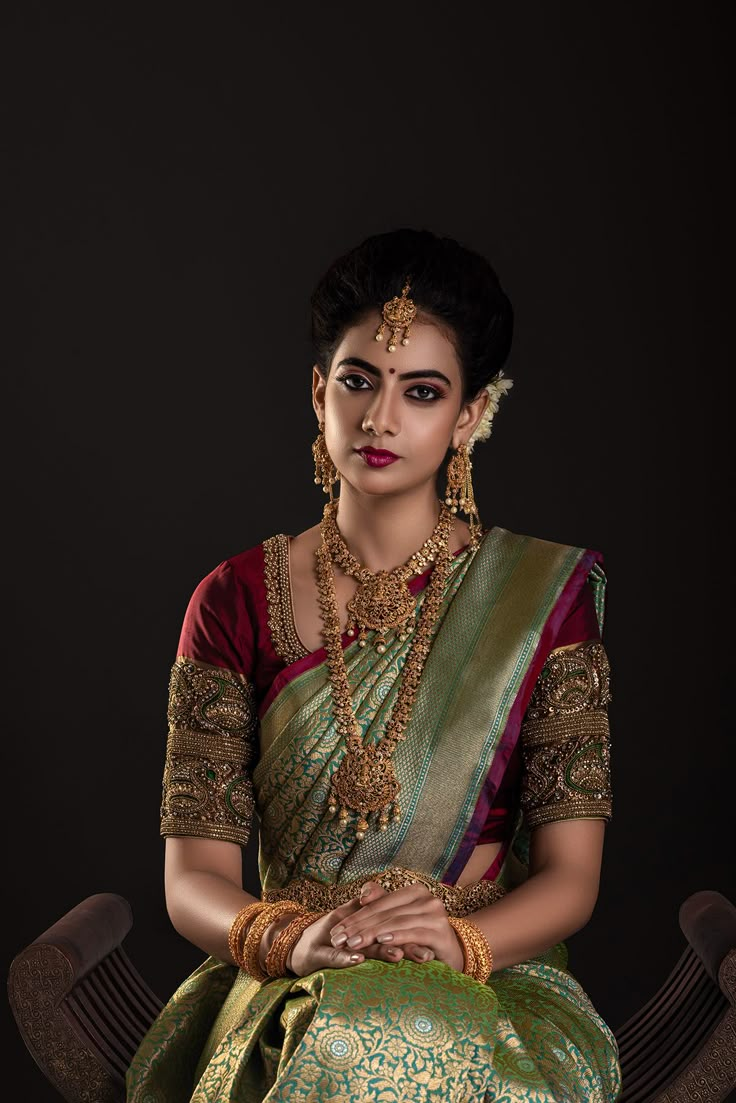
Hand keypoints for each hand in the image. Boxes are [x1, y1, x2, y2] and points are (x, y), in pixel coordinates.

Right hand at [287, 897, 417, 976]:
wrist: (297, 948)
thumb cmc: (335, 942)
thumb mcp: (357, 937)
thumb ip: (379, 935)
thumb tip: (410, 939)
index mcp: (367, 928)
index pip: (393, 929)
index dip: (413, 937)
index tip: (433, 949)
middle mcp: (354, 933)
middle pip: (383, 935)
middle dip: (405, 944)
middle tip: (426, 955)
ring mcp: (335, 941)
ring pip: (362, 944)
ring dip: (379, 949)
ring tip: (398, 955)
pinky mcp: (317, 952)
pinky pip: (334, 954)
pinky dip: (345, 957)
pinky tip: (358, 960)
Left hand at [328, 881, 464, 971]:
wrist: (453, 955)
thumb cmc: (420, 937)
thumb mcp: (399, 922)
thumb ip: (382, 906)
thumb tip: (363, 895)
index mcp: (413, 891)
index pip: (378, 904)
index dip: (356, 917)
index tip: (336, 931)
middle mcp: (426, 898)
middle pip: (385, 913)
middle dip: (359, 927)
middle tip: (339, 939)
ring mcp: (435, 914)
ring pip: (396, 922)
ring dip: (373, 933)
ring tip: (354, 943)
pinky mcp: (441, 932)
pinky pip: (414, 933)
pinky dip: (397, 936)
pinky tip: (383, 942)